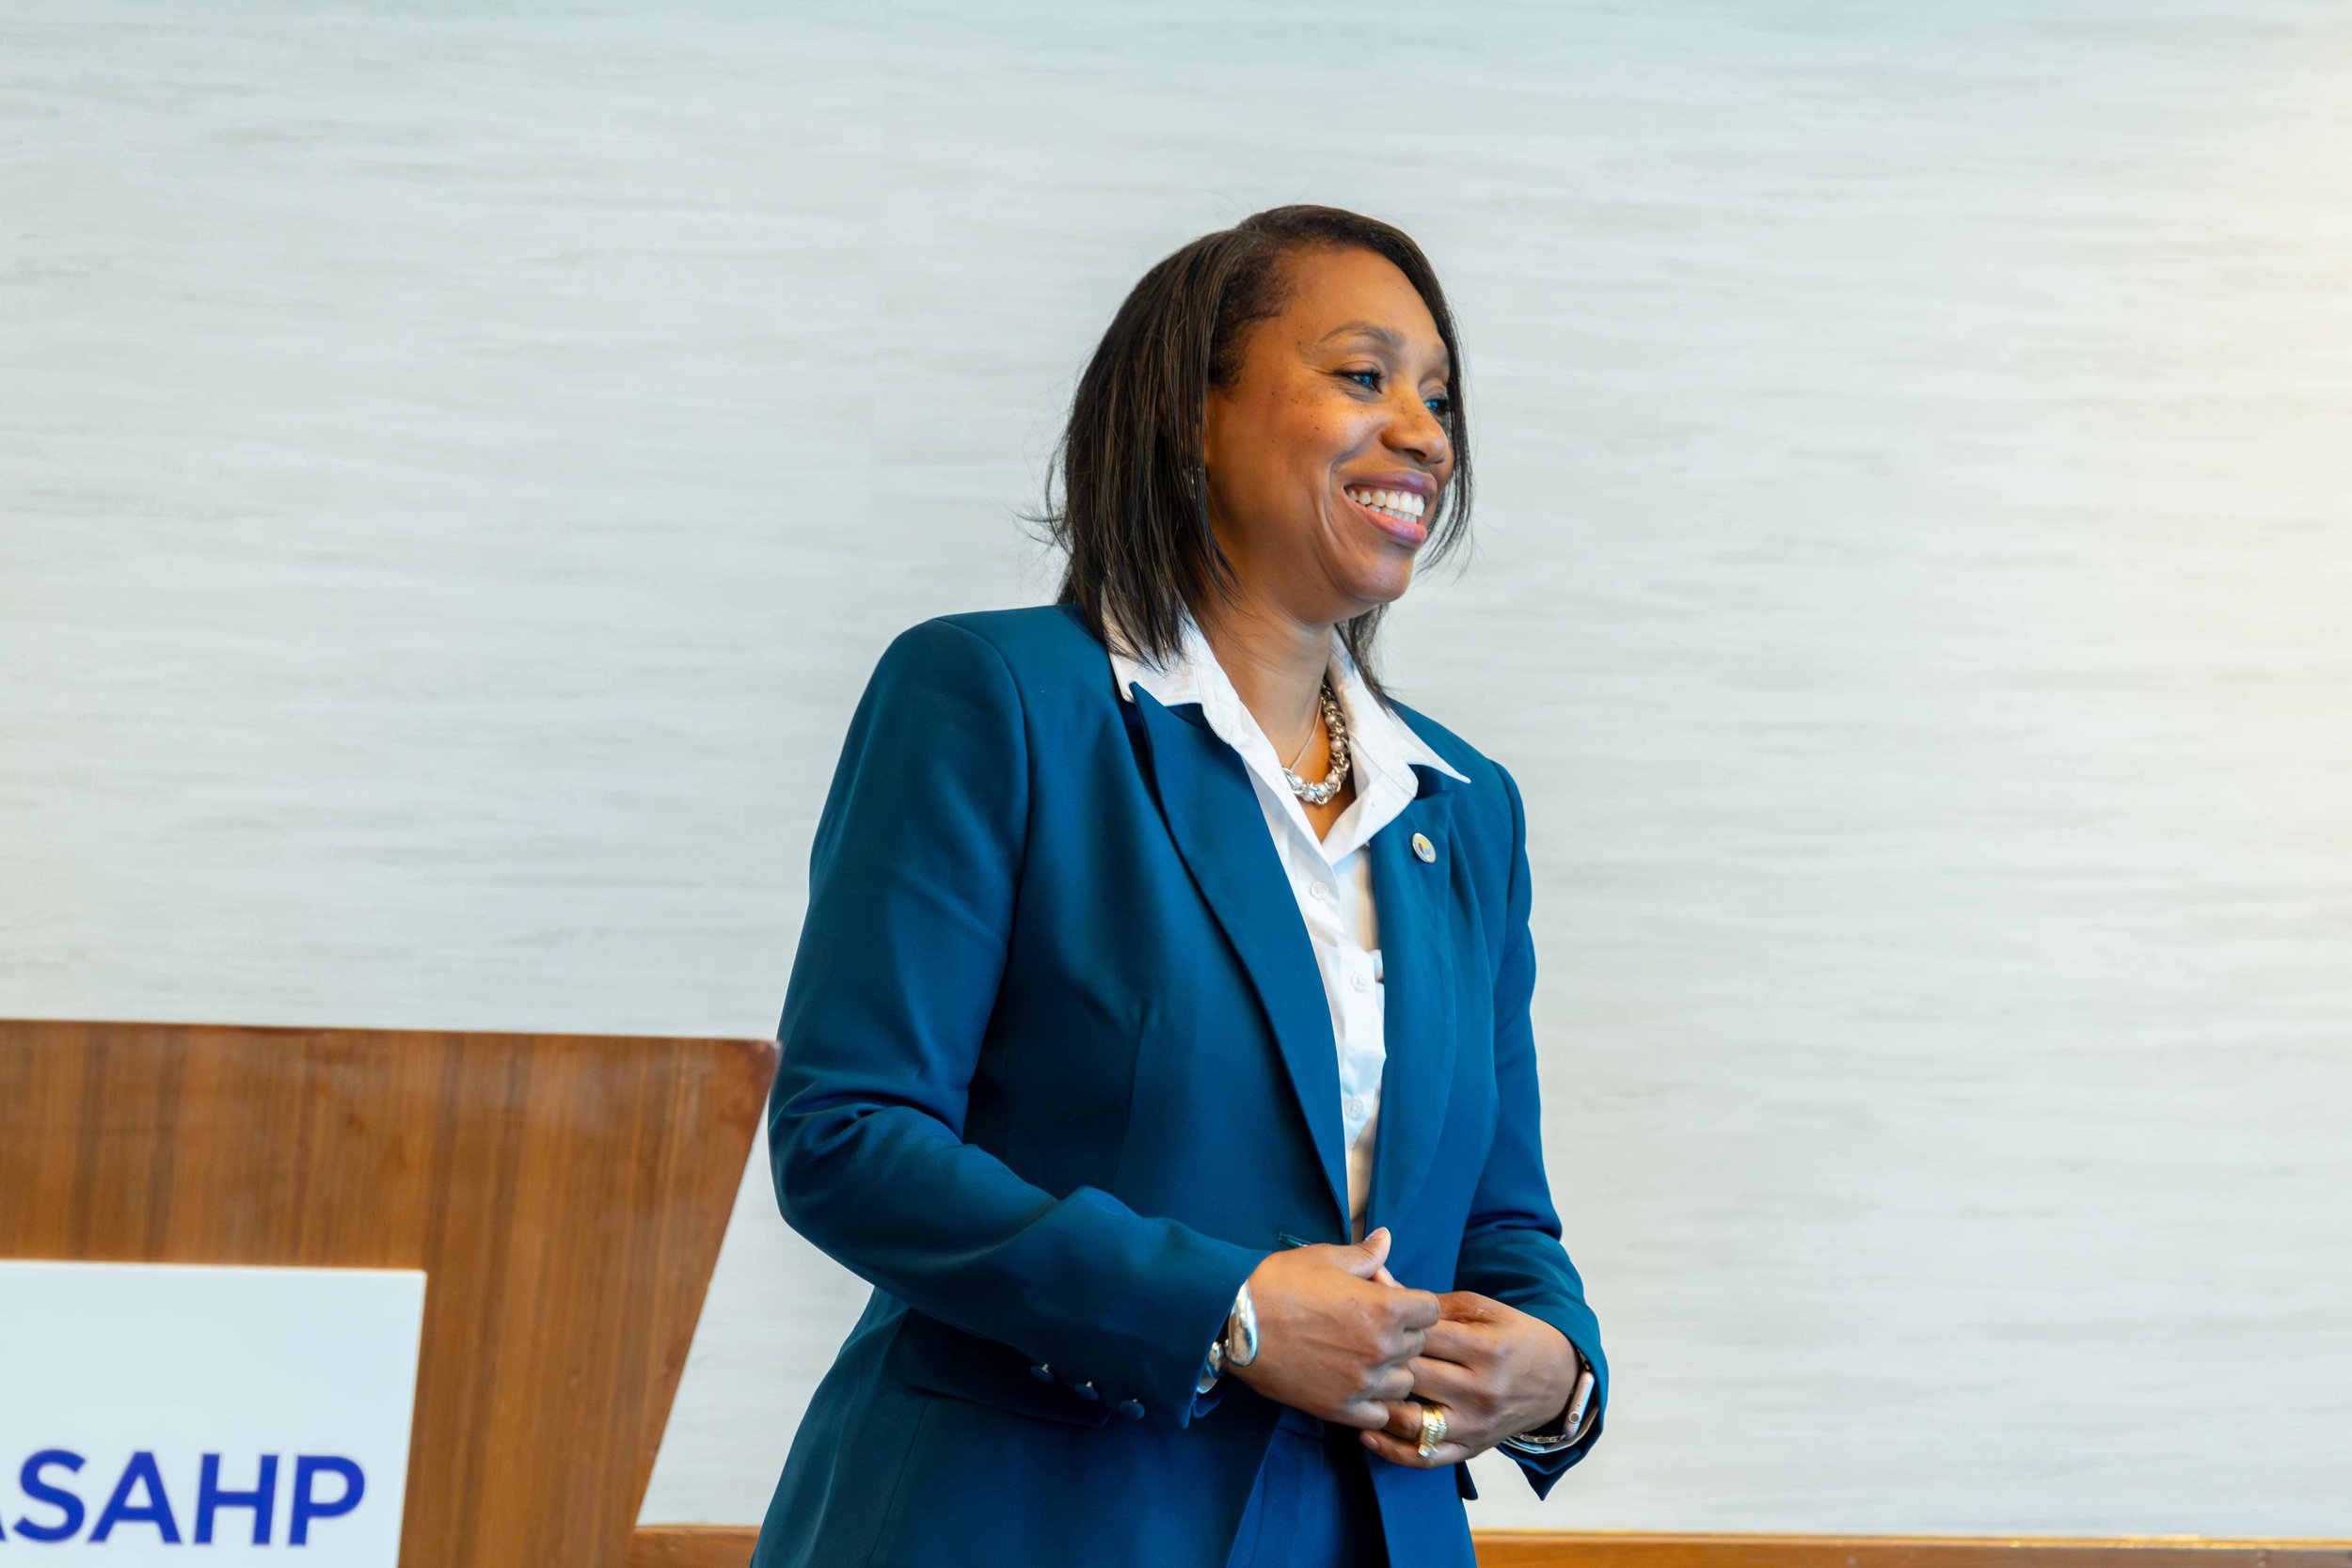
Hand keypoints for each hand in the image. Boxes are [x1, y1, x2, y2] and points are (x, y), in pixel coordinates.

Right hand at [1230, 1227, 1440, 1429]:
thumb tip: (1387, 1238)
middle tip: (1370, 1325)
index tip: (1392, 1302)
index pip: (1431, 1310)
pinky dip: (1374, 1402)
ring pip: (1404, 1382)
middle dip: (1402, 1333)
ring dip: (1391, 1369)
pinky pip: (1379, 1414)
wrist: (1234, 1322)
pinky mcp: (1340, 1408)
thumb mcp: (1325, 1258)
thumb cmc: (1279, 1282)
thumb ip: (1365, 1255)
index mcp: (1385, 1308)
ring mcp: (1362, 1382)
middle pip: (1419, 1345)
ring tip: (1363, 1357)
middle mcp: (1382, 1348)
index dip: (1414, 1303)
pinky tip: (1356, 1386)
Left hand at [1358, 1290, 1578, 1467]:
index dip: (1390, 1326)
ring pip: (1413, 1422)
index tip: (1363, 1318)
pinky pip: (1425, 1457)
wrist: (1556, 1382)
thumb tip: (1379, 1280)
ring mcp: (1475, 1424)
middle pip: (1414, 1377)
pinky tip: (1367, 1433)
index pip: (1425, 1337)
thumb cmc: (1513, 1336)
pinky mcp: (1471, 1449)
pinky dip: (1393, 1450)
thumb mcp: (1482, 1309)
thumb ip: (1429, 1301)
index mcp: (1486, 1349)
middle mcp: (1481, 1390)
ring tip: (1352, 1390)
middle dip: (1379, 1363)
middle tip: (1349, 1352)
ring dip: (1378, 1407)